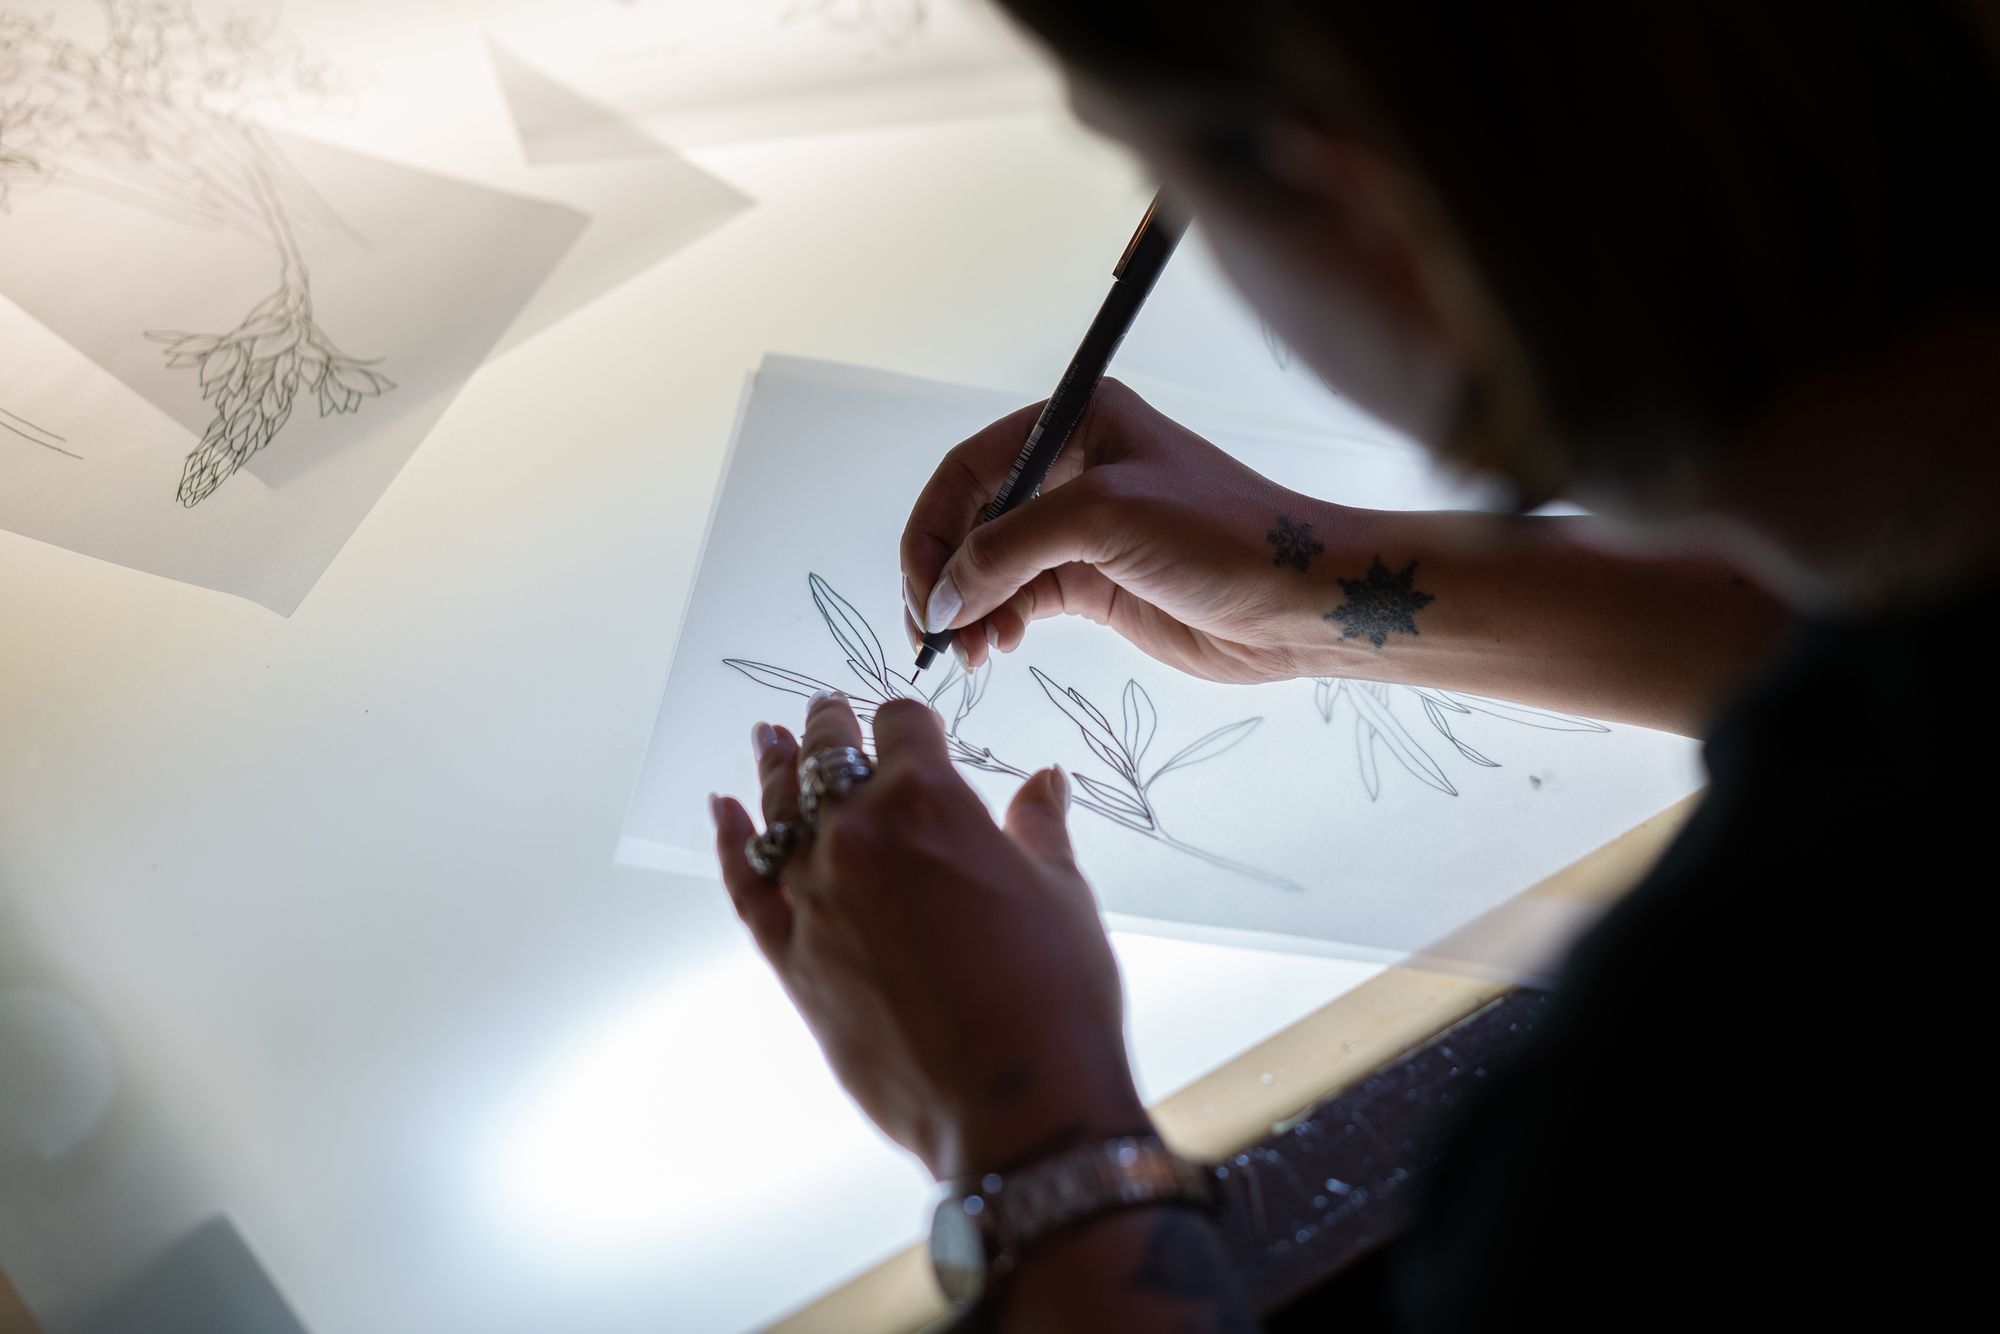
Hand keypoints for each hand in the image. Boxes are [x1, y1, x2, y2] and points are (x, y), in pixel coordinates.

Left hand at [710, 691, 1152, 1180]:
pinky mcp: (790, 957)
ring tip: (769, 738)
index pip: (902, 726)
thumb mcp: (1063, 893)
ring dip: (775, 767)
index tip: (909, 726)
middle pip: (829, 756)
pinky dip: (729, 844)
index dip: (908, 720)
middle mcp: (859, 835)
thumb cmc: (1054, 997)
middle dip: (830, 727)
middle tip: (825, 709)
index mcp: (930, 801)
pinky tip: (722, 811)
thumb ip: (1038, 827)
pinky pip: (744, 886)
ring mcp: (814, 896)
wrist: (1014, 1103)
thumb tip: (1043, 781)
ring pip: (779, 810)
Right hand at [900, 380, 1355, 682]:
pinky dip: (997, 624)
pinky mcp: (1095, 584)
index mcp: (1075, 423)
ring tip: (970, 652)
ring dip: (969, 609)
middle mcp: (1072, 470)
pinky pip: (1021, 600)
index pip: (969, 470)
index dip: (933, 529)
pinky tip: (996, 648)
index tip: (923, 589)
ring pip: (992, 568)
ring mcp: (1082, 531)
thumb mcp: (1105, 517)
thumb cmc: (1224, 536)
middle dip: (947, 576)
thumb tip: (942, 595)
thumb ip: (1010, 548)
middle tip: (933, 631)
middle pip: (972, 520)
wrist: (1302, 601)